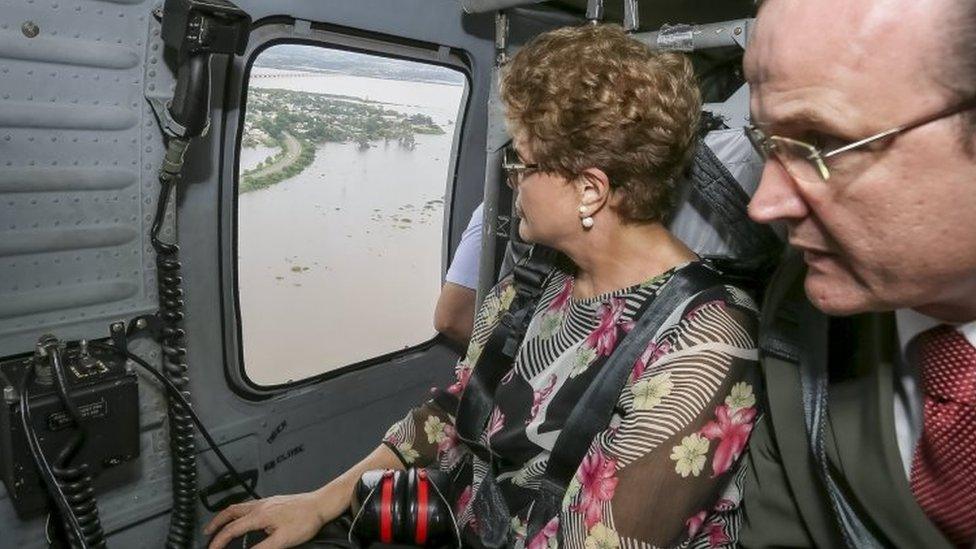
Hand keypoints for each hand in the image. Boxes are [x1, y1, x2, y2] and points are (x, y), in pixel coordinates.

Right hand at [204, 488, 345, 548]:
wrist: (320, 504)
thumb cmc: (306, 520)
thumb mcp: (283, 540)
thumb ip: (262, 548)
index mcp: (259, 515)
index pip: (231, 529)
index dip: (218, 541)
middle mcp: (260, 506)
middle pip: (230, 513)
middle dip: (215, 524)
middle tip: (207, 534)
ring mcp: (266, 502)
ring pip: (238, 507)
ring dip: (226, 516)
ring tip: (219, 525)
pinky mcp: (272, 501)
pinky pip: (248, 505)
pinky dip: (238, 512)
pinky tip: (242, 518)